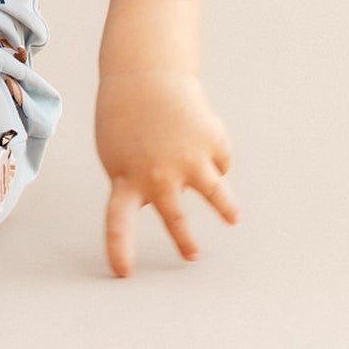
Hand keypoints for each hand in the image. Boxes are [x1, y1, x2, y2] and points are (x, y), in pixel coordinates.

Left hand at [94, 68, 238, 276]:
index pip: (118, 224)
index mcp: (126, 179)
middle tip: (191, 255)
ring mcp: (188, 160)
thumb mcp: (117, 153)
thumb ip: (134, 182)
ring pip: (217, 195)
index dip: (120, 250)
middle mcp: (158, 175)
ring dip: (226, 207)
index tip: (124, 274)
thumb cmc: (125, 117)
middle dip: (184, 240)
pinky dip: (213, 155)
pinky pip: (219, 161)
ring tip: (232, 217)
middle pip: (175, 218)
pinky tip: (200, 138)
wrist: (144, 73)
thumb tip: (161, 203)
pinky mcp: (211, 143)